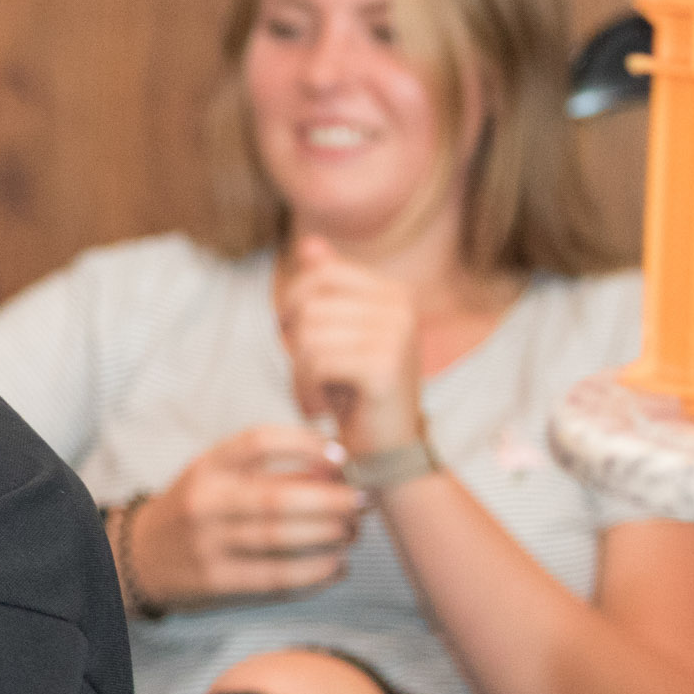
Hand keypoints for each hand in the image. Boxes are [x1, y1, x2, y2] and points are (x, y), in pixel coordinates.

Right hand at [126, 425, 362, 605]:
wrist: (141, 558)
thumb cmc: (196, 511)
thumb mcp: (217, 479)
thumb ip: (271, 473)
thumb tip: (338, 474)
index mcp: (207, 467)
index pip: (259, 442)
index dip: (306, 444)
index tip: (341, 456)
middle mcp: (205, 504)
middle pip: (279, 499)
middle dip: (332, 501)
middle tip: (361, 502)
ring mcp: (209, 546)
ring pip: (283, 540)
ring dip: (330, 538)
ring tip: (352, 535)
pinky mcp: (219, 583)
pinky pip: (278, 579)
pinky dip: (317, 574)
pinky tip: (336, 567)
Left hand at [276, 235, 425, 457]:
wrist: (385, 449)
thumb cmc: (356, 391)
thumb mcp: (338, 334)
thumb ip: (327, 289)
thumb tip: (308, 244)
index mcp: (392, 292)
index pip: (319, 275)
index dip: (292, 306)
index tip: (295, 339)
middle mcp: (401, 306)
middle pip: (308, 307)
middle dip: (294, 346)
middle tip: (308, 376)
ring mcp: (397, 335)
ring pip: (308, 337)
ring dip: (297, 374)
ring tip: (314, 395)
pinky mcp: (384, 367)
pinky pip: (315, 364)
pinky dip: (304, 389)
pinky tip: (319, 408)